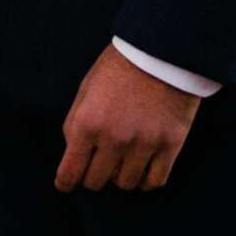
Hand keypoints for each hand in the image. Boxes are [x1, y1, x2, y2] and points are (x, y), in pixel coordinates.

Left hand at [55, 44, 199, 191]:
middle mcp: (114, 139)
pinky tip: (143, 171)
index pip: (70, 171)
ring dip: (120, 177)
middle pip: (96, 182)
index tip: (66, 185)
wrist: (162, 50)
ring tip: (122, 163)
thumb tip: (73, 154)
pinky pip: (155, 181)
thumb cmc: (119, 66)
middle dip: (93, 176)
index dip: (66, 182)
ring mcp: (143, 144)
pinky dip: (146, 180)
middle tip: (97, 167)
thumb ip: (75, 124)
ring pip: (125, 184)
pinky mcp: (170, 145)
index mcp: (87, 123)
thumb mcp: (86, 89)